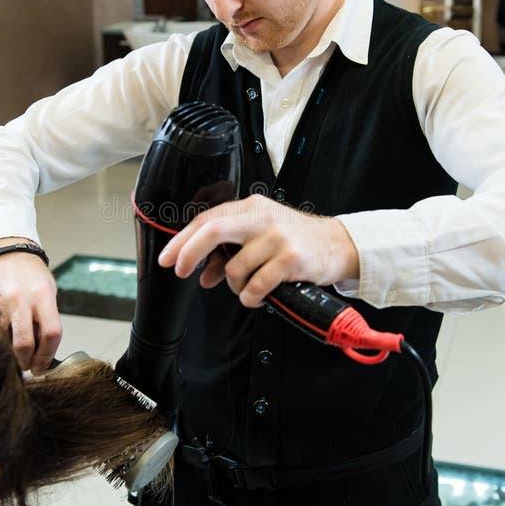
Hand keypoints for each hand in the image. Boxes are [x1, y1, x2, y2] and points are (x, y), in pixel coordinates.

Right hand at [0, 240, 61, 373]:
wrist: (9, 251)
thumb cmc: (32, 274)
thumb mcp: (48, 292)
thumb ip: (46, 319)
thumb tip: (44, 352)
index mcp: (43, 296)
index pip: (52, 333)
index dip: (48, 355)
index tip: (43, 365)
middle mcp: (22, 298)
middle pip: (25, 343)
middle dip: (27, 362)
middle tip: (28, 366)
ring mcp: (1, 301)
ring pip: (4, 340)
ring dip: (10, 353)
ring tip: (14, 354)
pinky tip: (2, 340)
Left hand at [158, 195, 358, 307]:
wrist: (337, 244)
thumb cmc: (294, 241)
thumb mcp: (260, 238)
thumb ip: (229, 251)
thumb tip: (203, 274)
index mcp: (251, 207)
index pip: (208, 219)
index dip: (182, 240)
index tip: (167, 258)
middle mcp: (262, 218)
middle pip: (214, 230)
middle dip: (190, 253)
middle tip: (181, 271)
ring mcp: (277, 237)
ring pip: (234, 268)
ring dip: (233, 286)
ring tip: (247, 287)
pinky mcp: (290, 259)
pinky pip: (255, 286)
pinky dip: (250, 297)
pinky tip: (258, 297)